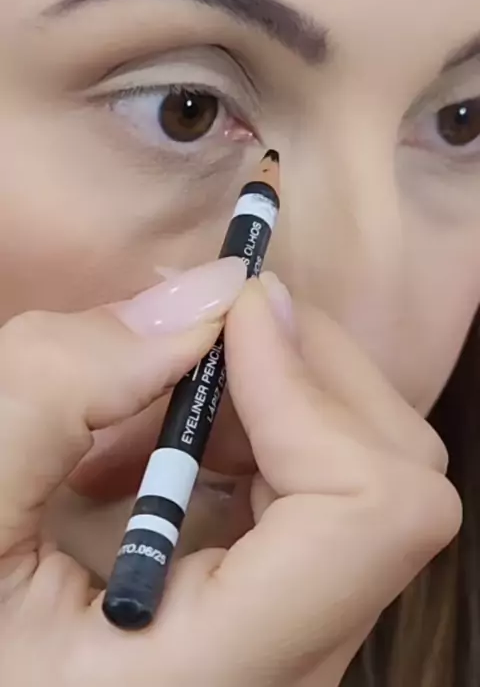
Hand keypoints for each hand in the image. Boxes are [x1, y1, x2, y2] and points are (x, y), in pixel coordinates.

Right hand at [0, 270, 459, 686]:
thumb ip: (58, 389)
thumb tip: (205, 289)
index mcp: (218, 670)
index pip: (374, 513)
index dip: (311, 390)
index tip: (229, 316)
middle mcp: (291, 668)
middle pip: (393, 481)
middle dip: (302, 368)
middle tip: (197, 322)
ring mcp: (299, 643)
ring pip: (368, 481)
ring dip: (273, 399)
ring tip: (151, 399)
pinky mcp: (287, 614)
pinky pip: (325, 499)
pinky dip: (259, 435)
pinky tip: (163, 446)